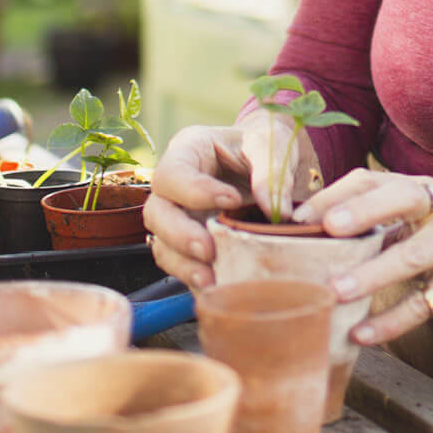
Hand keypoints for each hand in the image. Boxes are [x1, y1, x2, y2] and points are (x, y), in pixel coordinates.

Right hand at [143, 117, 320, 288]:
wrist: (272, 162)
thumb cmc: (266, 144)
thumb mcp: (272, 145)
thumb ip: (271, 173)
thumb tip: (277, 212)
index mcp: (188, 150)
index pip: (173, 173)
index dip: (194, 191)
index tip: (232, 201)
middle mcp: (175, 186)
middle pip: (156, 212)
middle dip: (179, 235)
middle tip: (208, 250)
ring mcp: (180, 217)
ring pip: (162, 243)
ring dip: (183, 264)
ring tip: (211, 279)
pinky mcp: (191, 243)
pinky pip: (182, 265)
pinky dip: (195, 278)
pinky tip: (217, 287)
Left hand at [292, 168, 432, 344]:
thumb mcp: (418, 222)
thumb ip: (376, 222)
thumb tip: (308, 235)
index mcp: (419, 190)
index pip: (372, 180)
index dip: (335, 195)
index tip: (299, 218)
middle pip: (401, 200)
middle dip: (363, 211)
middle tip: (326, 228)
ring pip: (409, 257)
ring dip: (370, 275)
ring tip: (335, 292)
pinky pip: (422, 304)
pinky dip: (390, 321)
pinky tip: (361, 333)